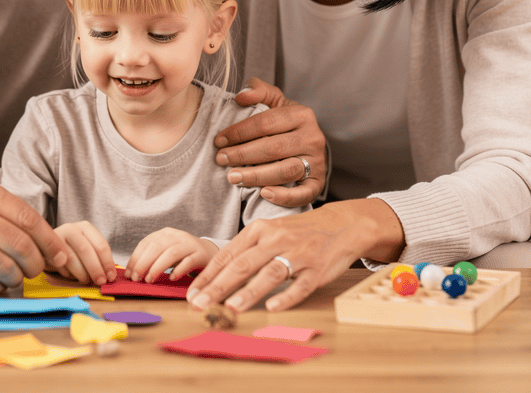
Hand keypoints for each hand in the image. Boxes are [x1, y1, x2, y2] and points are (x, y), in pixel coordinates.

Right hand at [0, 178, 67, 294]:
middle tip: (35, 269)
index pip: (28, 218)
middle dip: (35, 264)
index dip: (50, 241)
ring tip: (14, 276)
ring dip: (16, 279)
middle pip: (20, 246)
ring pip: (4, 268)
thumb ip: (7, 213)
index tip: (60, 256)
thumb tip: (47, 244)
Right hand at [51, 221, 117, 284]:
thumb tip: (110, 275)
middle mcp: (72, 228)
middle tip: (100, 282)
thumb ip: (97, 257)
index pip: (101, 245)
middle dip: (95, 269)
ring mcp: (57, 237)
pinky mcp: (46, 248)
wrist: (45, 246)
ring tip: (84, 279)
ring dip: (81, 274)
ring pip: (72, 259)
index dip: (107, 263)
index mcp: (86, 227)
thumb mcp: (86, 248)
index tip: (110, 277)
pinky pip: (59, 265)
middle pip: (86, 250)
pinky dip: (67, 273)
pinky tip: (70, 273)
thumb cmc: (71, 249)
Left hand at [125, 227, 218, 282]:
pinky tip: (172, 277)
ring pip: (171, 253)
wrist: (209, 253)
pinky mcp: (201, 254)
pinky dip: (179, 269)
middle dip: (143, 263)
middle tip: (137, 278)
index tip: (129, 274)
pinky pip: (189, 261)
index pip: (146, 243)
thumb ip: (152, 258)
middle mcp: (177, 235)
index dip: (135, 258)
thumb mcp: (166, 252)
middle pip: (157, 247)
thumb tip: (132, 273)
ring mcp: (190, 244)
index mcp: (165, 233)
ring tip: (150, 279)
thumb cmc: (183, 256)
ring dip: (158, 267)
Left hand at [186, 199, 403, 311]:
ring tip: (230, 307)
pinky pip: (300, 284)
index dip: (207, 275)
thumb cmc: (297, 232)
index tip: (190, 293)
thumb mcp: (269, 233)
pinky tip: (272, 307)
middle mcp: (275, 239)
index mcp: (259, 230)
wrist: (340, 224)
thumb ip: (246, 251)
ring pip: (269, 273)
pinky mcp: (317, 269)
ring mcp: (297, 254)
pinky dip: (286, 296)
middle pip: (242, 265)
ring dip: (249, 291)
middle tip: (199, 304)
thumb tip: (216, 276)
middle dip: (218, 286)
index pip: (227, 255)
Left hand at [215, 77, 327, 206]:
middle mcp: (312, 138)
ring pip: (286, 171)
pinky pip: (303, 194)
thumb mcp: (274, 101)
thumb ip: (258, 91)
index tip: (219, 140)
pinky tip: (263, 194)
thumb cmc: (285, 122)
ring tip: (233, 177)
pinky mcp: (318, 183)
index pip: (266, 122)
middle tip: (221, 159)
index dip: (240, 132)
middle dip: (243, 154)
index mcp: (301, 114)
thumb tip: (241, 96)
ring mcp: (317, 162)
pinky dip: (284, 197)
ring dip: (256, 176)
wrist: (309, 142)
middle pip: (274, 148)